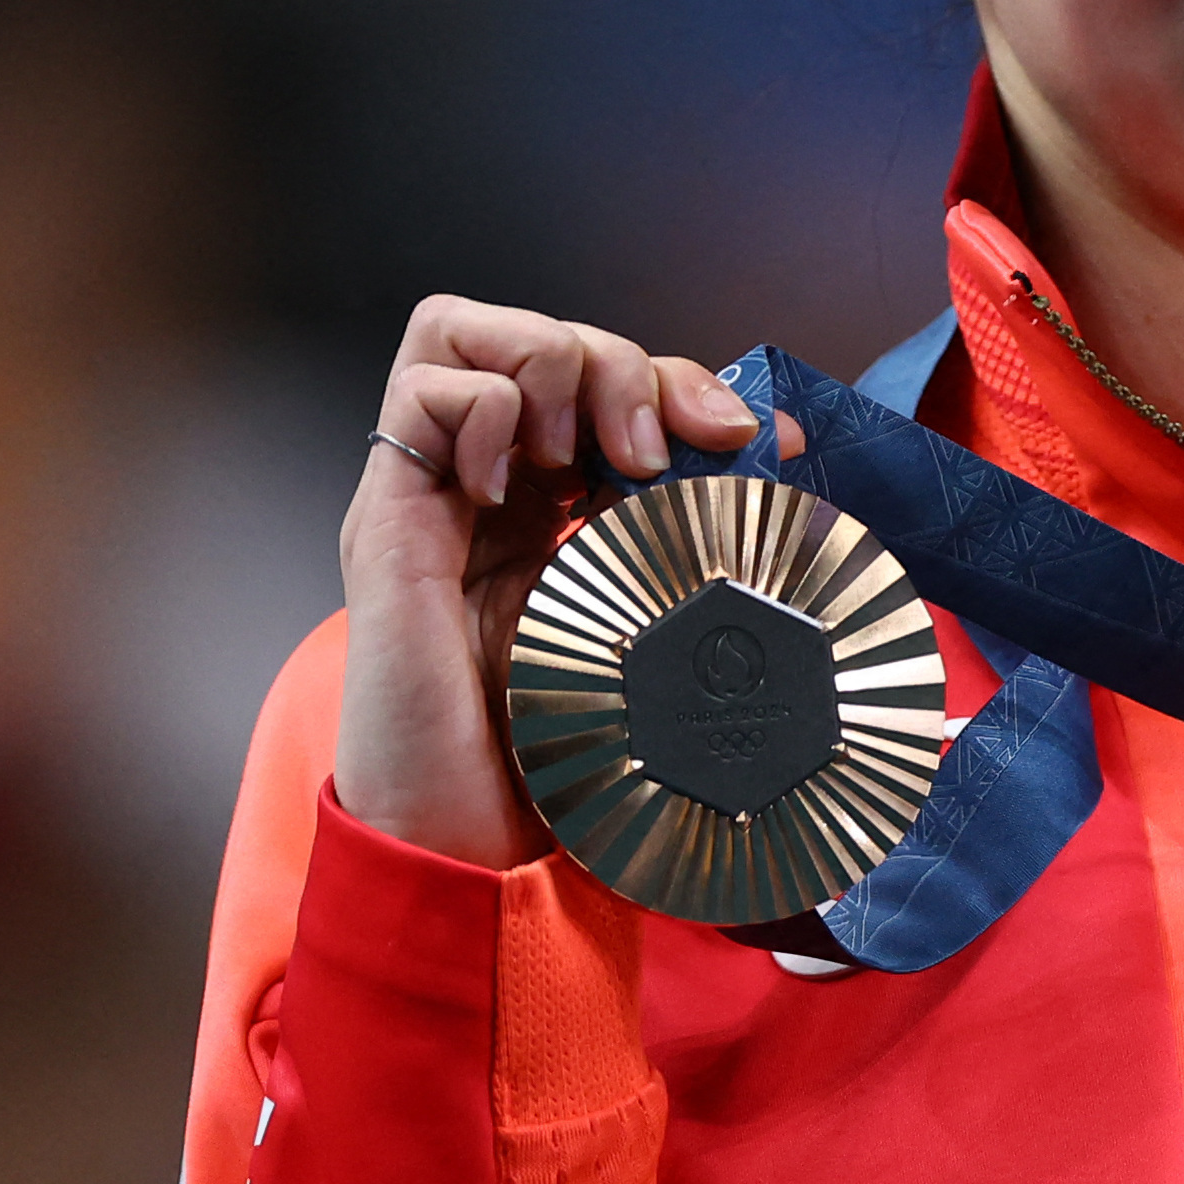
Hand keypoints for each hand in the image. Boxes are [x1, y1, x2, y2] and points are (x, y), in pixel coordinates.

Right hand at [332, 297, 792, 862]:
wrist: (477, 850)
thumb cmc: (560, 766)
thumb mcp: (659, 641)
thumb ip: (702, 566)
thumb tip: (795, 498)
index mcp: (552, 515)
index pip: (607, 388)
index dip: (688, 386)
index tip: (764, 442)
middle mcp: (486, 492)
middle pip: (540, 341)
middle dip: (626, 365)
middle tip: (664, 451)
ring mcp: (430, 498)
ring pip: (462, 333)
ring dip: (550, 366)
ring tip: (587, 460)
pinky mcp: (388, 522)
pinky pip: (421, 393)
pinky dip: (487, 410)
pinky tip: (517, 491)